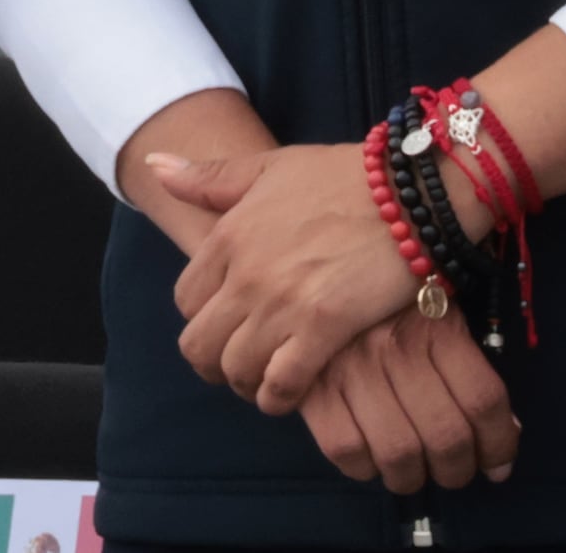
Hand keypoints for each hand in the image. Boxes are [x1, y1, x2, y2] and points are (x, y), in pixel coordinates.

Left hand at [155, 141, 420, 414]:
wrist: (409, 193)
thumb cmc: (343, 177)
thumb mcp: (268, 168)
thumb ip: (209, 178)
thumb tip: (155, 167)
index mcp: (227, 237)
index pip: (185, 299)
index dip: (200, 319)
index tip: (221, 326)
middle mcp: (245, 275)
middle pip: (200, 343)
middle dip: (212, 362)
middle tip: (235, 368)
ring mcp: (282, 304)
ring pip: (235, 368)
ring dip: (245, 384)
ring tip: (263, 383)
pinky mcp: (324, 329)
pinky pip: (281, 382)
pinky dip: (278, 397)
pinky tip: (288, 395)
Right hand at [298, 310, 516, 493]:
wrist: (310, 271)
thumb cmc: (385, 301)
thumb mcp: (438, 316)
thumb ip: (468, 369)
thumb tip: (504, 431)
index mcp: (435, 327)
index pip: (483, 400)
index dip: (500, 444)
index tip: (497, 465)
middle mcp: (395, 348)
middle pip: (446, 435)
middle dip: (457, 471)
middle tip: (451, 473)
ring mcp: (349, 368)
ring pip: (398, 452)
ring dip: (412, 478)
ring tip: (410, 474)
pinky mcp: (309, 384)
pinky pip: (345, 448)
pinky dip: (362, 468)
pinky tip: (368, 460)